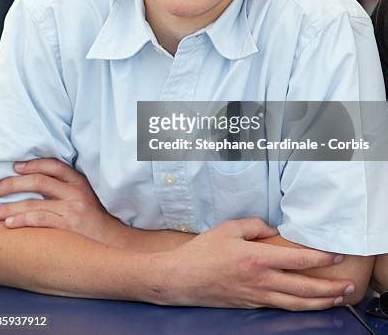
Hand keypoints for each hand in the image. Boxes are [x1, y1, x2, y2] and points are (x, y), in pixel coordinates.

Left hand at [0, 158, 112, 243]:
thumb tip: (34, 182)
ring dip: (8, 208)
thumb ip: (65, 187)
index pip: (53, 165)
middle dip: (12, 184)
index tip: (14, 167)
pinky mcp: (68, 226)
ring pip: (34, 203)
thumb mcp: (84, 196)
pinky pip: (39, 220)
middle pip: (38, 181)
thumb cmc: (93, 220)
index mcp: (79, 181)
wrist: (111, 241)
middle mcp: (75, 192)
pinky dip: (21, 220)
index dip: (32, 164)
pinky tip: (8, 224)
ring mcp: (72, 209)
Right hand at [159, 219, 353, 309]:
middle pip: (304, 289)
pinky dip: (300, 307)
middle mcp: (261, 281)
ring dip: (320, 303)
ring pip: (296, 304)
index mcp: (257, 259)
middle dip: (330, 289)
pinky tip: (308, 304)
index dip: (320, 259)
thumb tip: (275, 232)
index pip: (298, 260)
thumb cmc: (204, 250)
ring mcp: (257, 297)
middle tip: (349, 286)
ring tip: (337, 300)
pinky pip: (281, 307)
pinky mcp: (251, 306)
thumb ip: (256, 226)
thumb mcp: (229, 228)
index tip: (335, 255)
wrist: (183, 278)